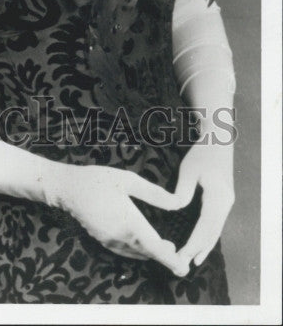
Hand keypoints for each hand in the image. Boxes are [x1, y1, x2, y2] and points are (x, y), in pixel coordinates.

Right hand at [55, 165, 189, 276]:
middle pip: (148, 253)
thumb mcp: (127, 179)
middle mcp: (121, 237)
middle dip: (164, 256)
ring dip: (152, 252)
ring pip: (137, 253)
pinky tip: (143, 243)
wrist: (67, 188)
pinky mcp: (103, 241)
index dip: (170, 259)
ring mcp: (110, 241)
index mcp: (129, 222)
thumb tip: (177, 203)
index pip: (155, 247)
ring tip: (166, 248)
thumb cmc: (97, 180)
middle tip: (179, 257)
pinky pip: (126, 251)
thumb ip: (154, 193)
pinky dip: (139, 250)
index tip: (184, 268)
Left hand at [174, 140, 234, 268]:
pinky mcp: (224, 200)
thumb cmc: (201, 152)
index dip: (194, 243)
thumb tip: (176, 208)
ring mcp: (227, 202)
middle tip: (184, 264)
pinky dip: (209, 235)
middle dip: (199, 249)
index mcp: (218, 198)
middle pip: (212, 232)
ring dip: (205, 245)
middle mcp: (226, 203)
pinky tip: (202, 243)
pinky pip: (216, 222)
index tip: (183, 255)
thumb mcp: (188, 170)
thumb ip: (183, 191)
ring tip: (194, 260)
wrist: (219, 140)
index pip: (205, 227)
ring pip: (216, 229)